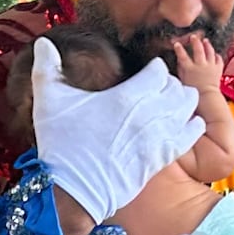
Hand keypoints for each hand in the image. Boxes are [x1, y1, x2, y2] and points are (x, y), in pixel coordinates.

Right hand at [28, 35, 201, 226]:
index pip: (159, 71)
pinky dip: (191, 126)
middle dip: (170, 84)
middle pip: (177, 87)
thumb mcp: (48, 102)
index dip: (154, 69)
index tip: (146, 73)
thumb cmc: (60, 145)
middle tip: (159, 89)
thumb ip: (46, 67)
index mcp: (125, 97)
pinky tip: (183, 124)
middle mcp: (147, 115)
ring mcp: (157, 138)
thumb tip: (42, 42)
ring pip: (188, 108)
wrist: (72, 192)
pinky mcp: (161, 159)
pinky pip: (191, 135)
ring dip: (182, 102)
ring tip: (170, 104)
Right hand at [161, 31, 224, 101]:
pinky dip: (217, 55)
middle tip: (193, 36)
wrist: (207, 98)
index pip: (182, 56)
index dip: (179, 49)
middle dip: (195, 41)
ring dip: (207, 45)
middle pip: (198, 49)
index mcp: (190, 69)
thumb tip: (180, 61)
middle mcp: (200, 65)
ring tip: (205, 40)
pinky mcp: (218, 69)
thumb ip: (181, 70)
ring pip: (209, 52)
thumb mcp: (183, 81)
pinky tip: (215, 54)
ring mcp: (210, 66)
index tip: (176, 43)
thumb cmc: (194, 92)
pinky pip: (218, 59)